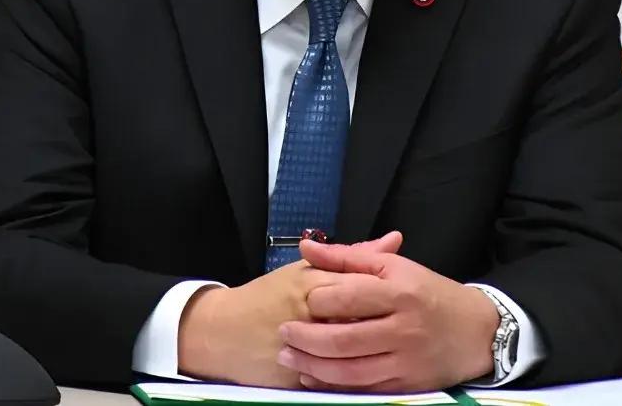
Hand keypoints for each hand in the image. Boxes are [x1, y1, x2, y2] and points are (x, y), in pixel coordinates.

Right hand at [178, 232, 403, 388]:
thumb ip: (352, 257)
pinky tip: (364, 371)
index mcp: (313, 285)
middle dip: (383, 329)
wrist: (223, 332)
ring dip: (369, 354)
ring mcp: (303, 349)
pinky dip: (352, 378)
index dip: (385, 298)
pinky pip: (334, 381)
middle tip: (395, 329)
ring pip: (350, 355)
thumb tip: (395, 240)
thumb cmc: (266, 296)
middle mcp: (310, 316)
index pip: (363, 290)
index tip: (398, 303)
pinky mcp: (297, 378)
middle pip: (361, 323)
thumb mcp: (305, 271)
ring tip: (382, 349)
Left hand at [277, 237, 498, 392]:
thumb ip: (348, 257)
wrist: (477, 332)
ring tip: (288, 357)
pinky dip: (332, 386)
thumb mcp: (395, 266)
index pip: (350, 297)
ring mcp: (405, 361)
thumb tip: (306, 246)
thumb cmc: (429, 293)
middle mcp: (404, 328)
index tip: (302, 300)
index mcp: (401, 292)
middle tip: (283, 333)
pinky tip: (311, 378)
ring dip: (312, 367)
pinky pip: (362, 390)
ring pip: (350, 371)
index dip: (319, 300)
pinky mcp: (406, 386)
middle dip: (307, 339)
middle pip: (345, 339)